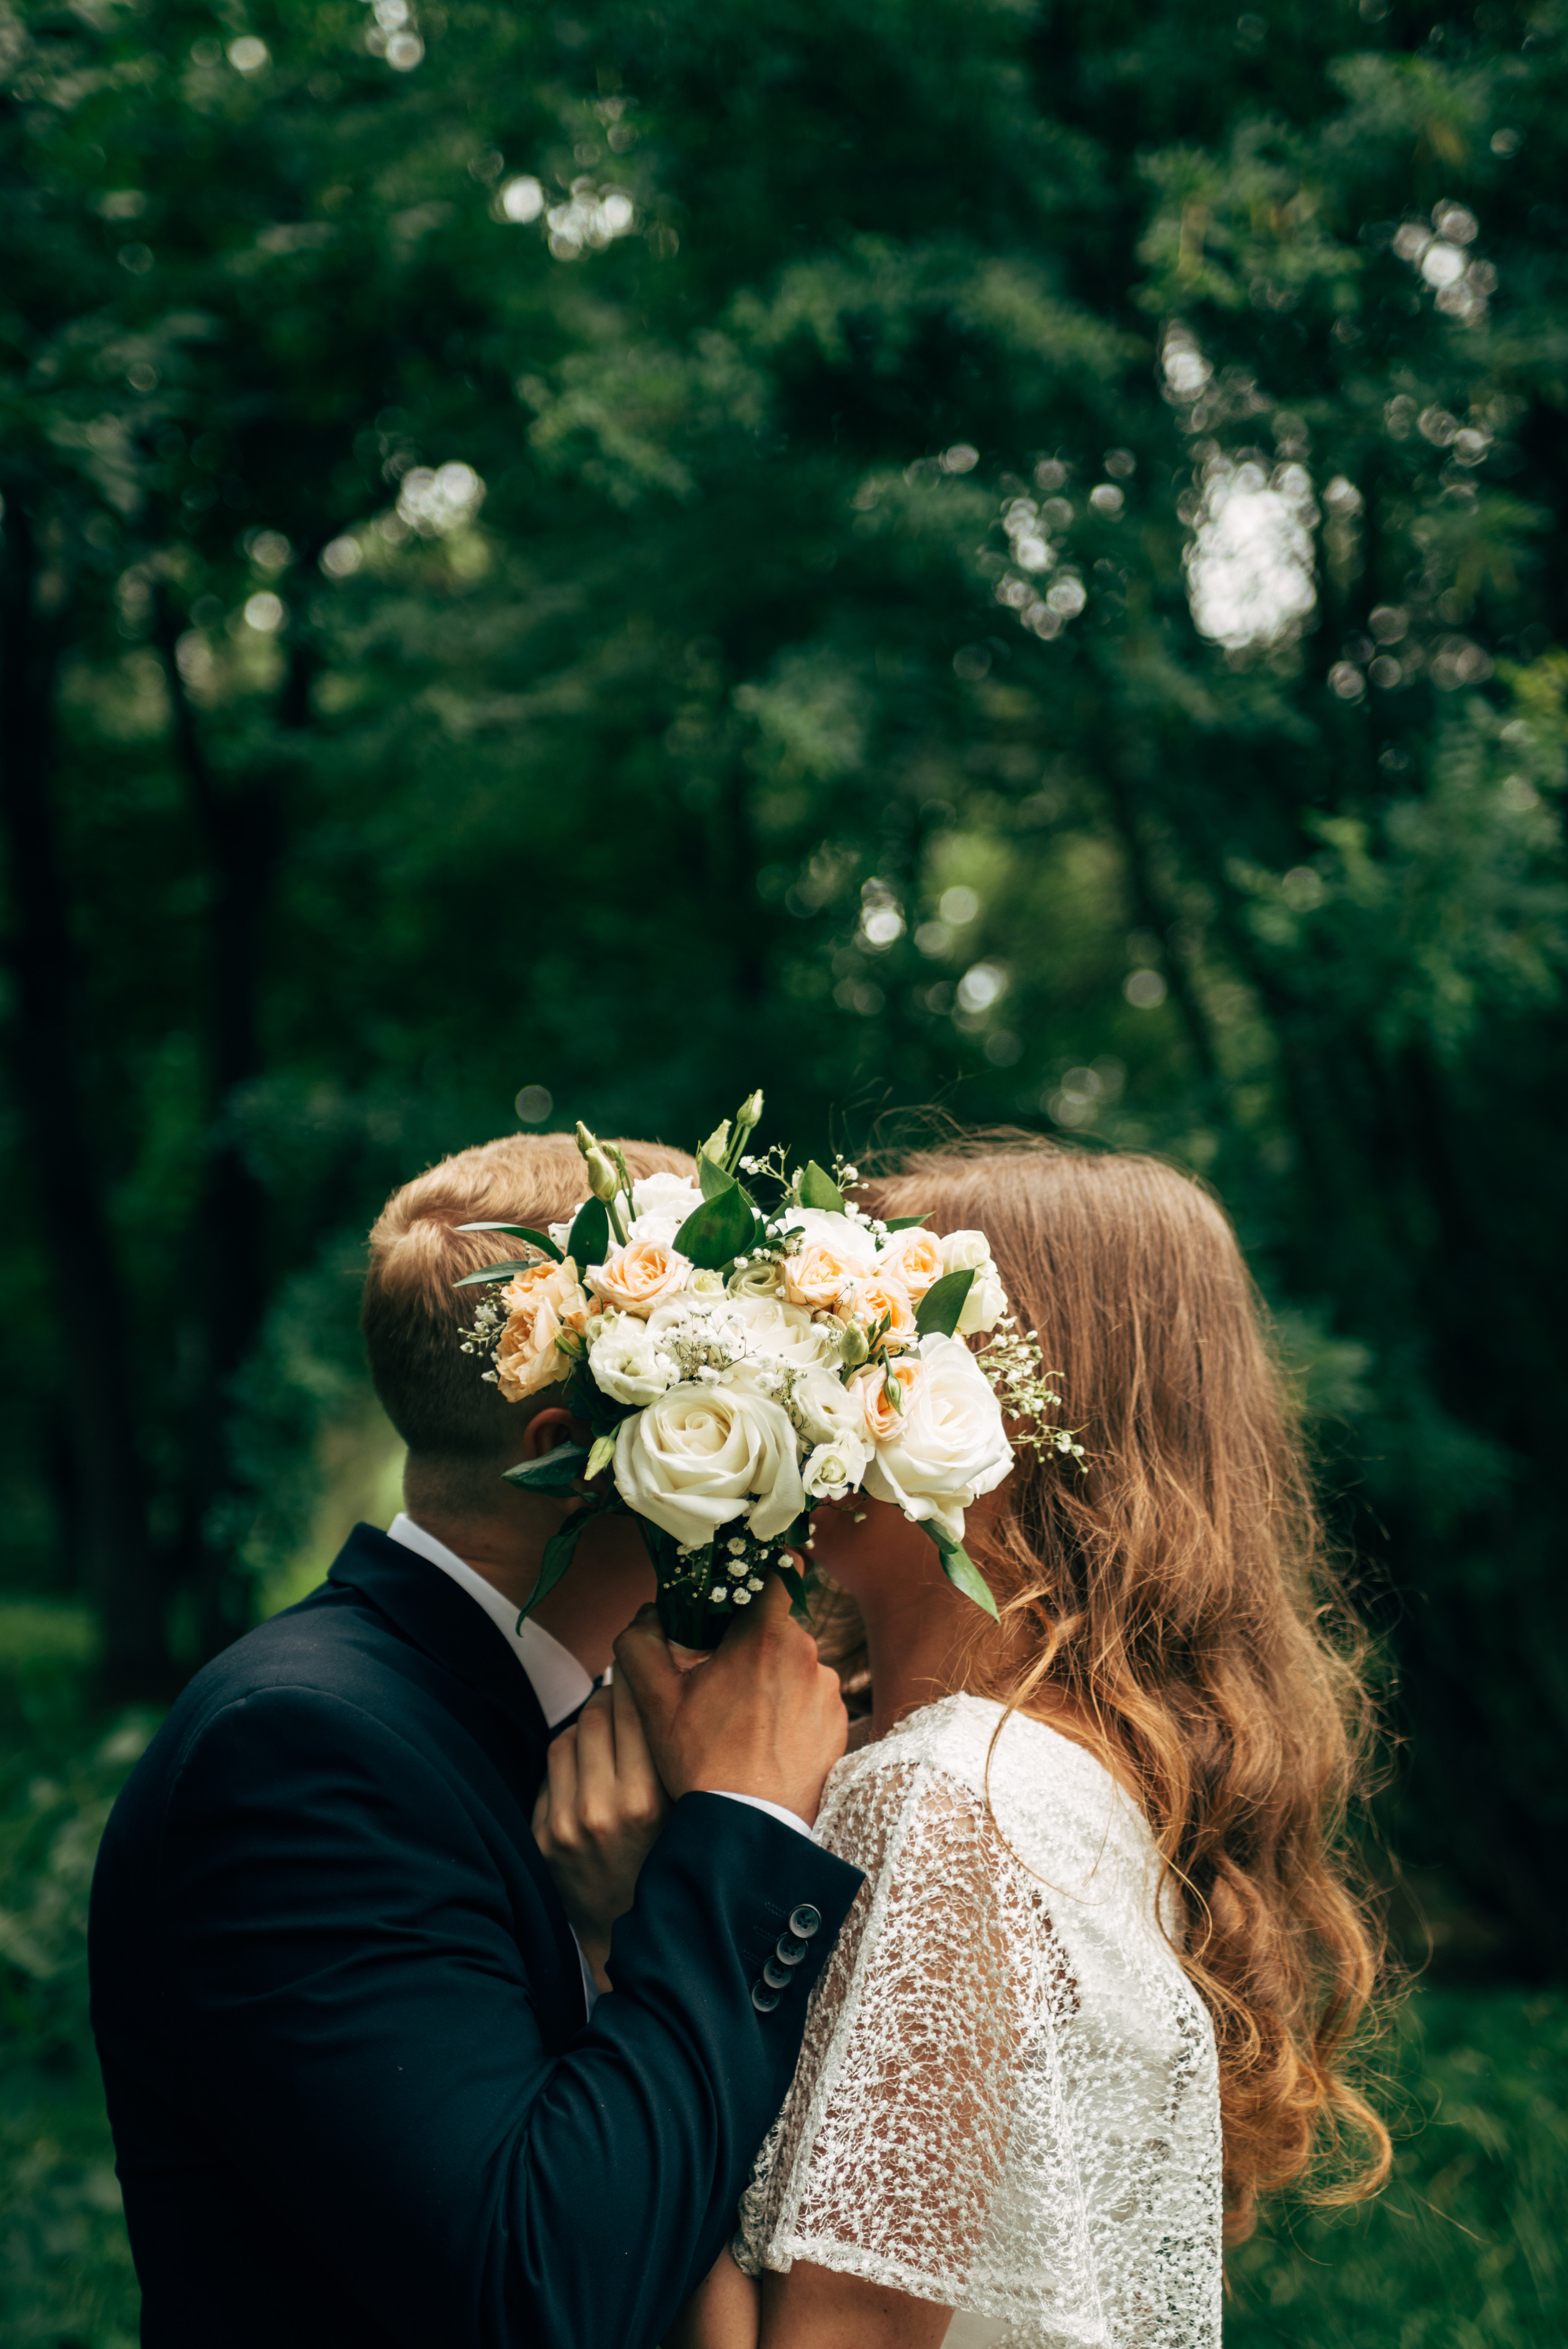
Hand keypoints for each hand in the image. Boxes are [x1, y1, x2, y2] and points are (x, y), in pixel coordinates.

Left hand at [531, 1669, 668, 1987]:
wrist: (629, 1938)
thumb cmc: (671, 1867)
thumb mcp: (687, 1815)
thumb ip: (674, 1759)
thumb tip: (662, 1691)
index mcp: (647, 1803)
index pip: (635, 1711)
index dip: (640, 1681)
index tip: (649, 1671)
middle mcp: (600, 1810)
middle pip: (598, 1713)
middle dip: (614, 1695)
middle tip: (629, 1693)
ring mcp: (563, 1823)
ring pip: (570, 1734)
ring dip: (590, 1723)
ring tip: (611, 1731)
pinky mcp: (540, 1835)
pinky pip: (552, 1767)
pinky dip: (572, 1756)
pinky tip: (592, 1765)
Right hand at [613, 1576, 847, 1826]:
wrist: (748, 1828)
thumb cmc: (700, 1762)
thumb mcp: (654, 1702)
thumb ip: (640, 1645)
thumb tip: (646, 1615)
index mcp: (765, 1636)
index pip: (779, 1571)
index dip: (759, 1572)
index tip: (739, 1591)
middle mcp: (807, 1654)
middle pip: (778, 1624)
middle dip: (751, 1640)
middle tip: (721, 1675)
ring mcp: (828, 1691)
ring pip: (795, 1662)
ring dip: (772, 1676)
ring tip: (743, 1717)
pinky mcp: (840, 1722)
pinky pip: (813, 1697)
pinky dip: (792, 1708)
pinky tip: (766, 1738)